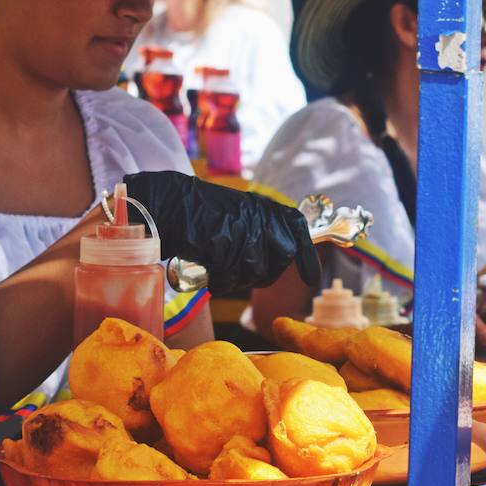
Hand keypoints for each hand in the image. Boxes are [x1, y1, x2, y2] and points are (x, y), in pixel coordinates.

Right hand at [122, 171, 321, 292]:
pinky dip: (220, 281)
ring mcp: (241, 230)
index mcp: (266, 207)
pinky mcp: (221, 244)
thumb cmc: (208, 214)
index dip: (308, 257)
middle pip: (281, 259)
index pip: (297, 229)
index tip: (313, 279)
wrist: (173, 204)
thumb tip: (291, 255)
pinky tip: (211, 273)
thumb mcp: (244, 212)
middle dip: (267, 272)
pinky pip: (229, 276)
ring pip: (255, 272)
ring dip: (240, 278)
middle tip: (247, 272)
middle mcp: (258, 216)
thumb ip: (267, 230)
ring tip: (224, 269)